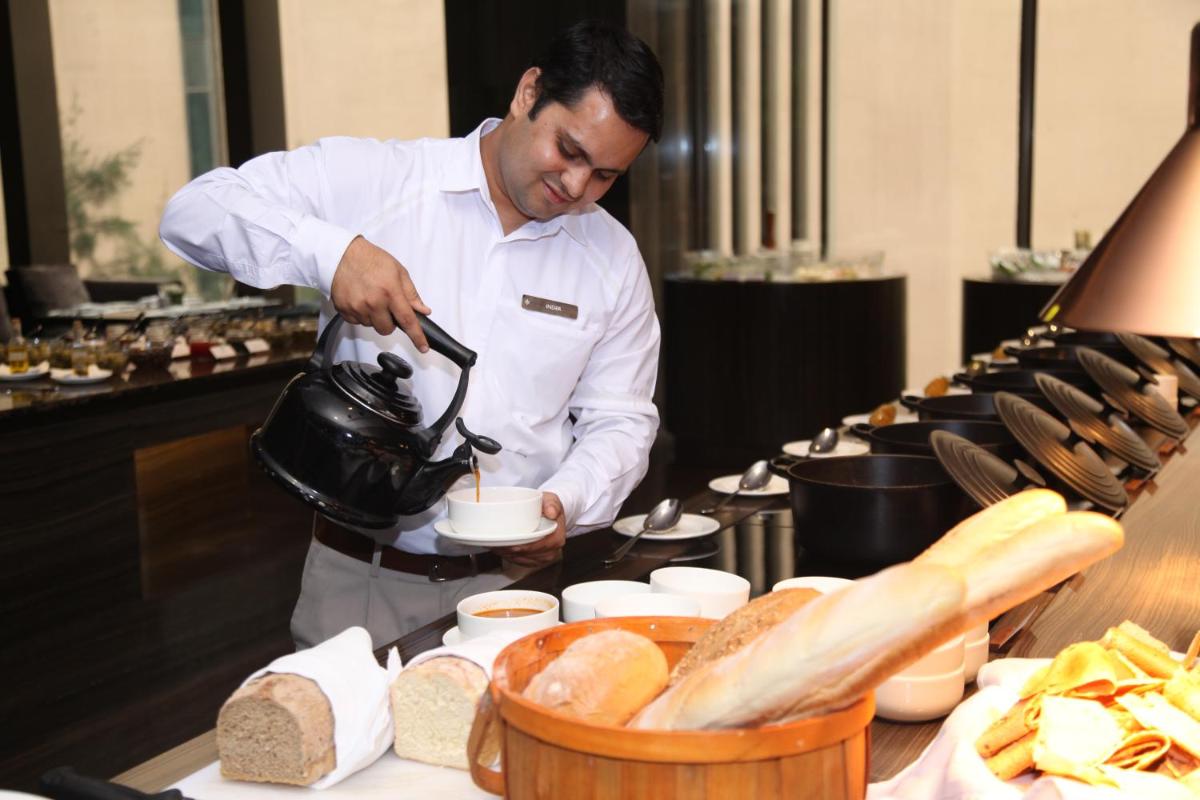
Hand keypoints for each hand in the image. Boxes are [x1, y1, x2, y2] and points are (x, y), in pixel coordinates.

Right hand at [330, 235, 431, 349]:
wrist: (342, 254)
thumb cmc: (372, 260)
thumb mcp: (399, 272)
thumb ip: (411, 294)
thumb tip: (422, 310)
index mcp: (390, 292)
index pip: (407, 321)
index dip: (417, 336)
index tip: (423, 347)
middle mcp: (373, 302)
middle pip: (386, 329)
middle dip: (389, 322)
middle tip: (386, 306)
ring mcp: (357, 307)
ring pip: (371, 326)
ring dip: (374, 317)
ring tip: (370, 298)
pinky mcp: (343, 309)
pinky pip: (356, 322)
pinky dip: (360, 314)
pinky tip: (360, 299)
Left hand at [492, 492, 565, 567]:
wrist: (551, 512)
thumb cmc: (549, 506)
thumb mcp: (552, 500)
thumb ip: (552, 504)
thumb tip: (551, 512)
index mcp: (556, 538)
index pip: (536, 547)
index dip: (521, 547)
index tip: (508, 544)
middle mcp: (552, 550)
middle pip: (527, 555)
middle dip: (510, 552)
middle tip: (495, 544)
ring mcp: (544, 557)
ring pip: (522, 560)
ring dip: (508, 555)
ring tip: (495, 546)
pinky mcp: (537, 559)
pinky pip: (522, 562)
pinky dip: (510, 557)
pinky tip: (501, 550)